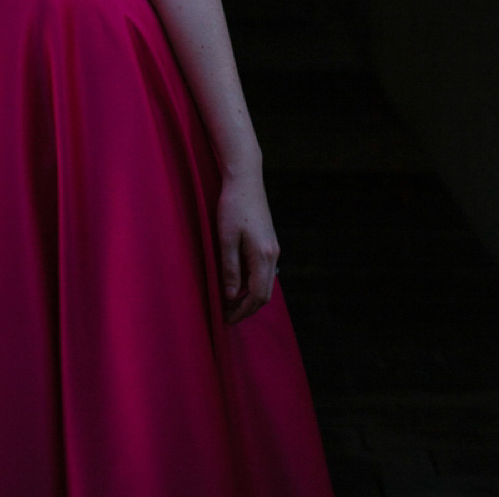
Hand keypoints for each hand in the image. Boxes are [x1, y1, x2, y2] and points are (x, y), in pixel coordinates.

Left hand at [217, 169, 278, 324]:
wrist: (246, 179)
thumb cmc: (233, 206)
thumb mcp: (226, 238)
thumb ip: (230, 269)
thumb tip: (231, 296)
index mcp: (263, 255)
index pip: (257, 295)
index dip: (242, 311)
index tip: (226, 318)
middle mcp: (273, 254)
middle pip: (265, 293)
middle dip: (247, 308)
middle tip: (226, 314)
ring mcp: (273, 248)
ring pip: (265, 283)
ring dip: (249, 296)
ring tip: (229, 301)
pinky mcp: (268, 242)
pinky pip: (263, 271)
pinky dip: (252, 283)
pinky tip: (236, 282)